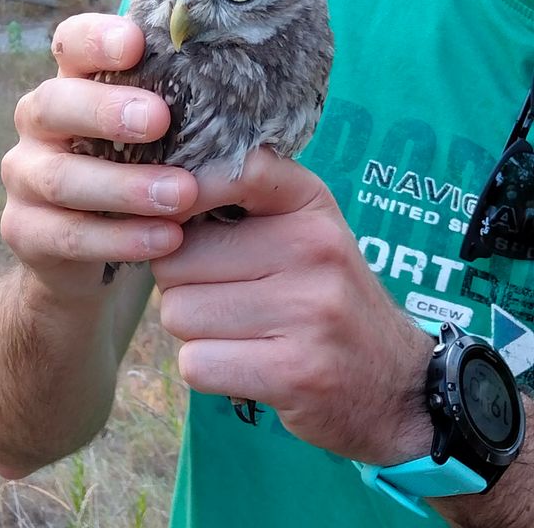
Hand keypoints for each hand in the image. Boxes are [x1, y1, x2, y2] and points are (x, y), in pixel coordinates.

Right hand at [0, 13, 197, 300]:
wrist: (86, 248)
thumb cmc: (135, 168)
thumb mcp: (154, 135)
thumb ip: (177, 108)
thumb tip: (244, 86)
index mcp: (72, 85)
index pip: (71, 45)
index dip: (97, 39)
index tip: (135, 44)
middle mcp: (40, 124)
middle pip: (55, 104)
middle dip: (106, 111)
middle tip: (159, 120)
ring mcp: (25, 177)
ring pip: (62, 178)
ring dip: (125, 186)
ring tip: (181, 195)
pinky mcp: (26, 230)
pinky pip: (70, 236)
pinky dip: (121, 239)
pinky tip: (167, 239)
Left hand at [151, 150, 433, 464]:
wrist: (397, 381)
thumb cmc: (328, 296)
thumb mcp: (305, 230)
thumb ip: (243, 203)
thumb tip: (154, 201)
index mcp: (309, 203)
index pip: (232, 170)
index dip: (187, 195)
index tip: (180, 221)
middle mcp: (311, 247)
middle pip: (177, 258)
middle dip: (181, 283)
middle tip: (220, 295)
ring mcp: (307, 309)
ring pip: (179, 312)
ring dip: (194, 330)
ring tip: (239, 330)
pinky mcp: (295, 370)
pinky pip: (196, 363)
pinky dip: (207, 368)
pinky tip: (245, 363)